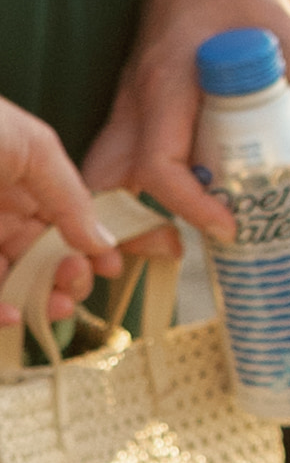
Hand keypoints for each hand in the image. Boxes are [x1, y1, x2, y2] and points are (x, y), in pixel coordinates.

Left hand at [0, 96, 123, 338]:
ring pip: (8, 281)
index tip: (108, 268)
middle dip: (64, 279)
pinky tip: (11, 315)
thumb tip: (102, 240)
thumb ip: (70, 194)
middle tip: (73, 289)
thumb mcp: (33, 147)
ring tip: (50, 308)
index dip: (87, 248)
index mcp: (20, 181)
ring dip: (33, 301)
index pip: (61, 223)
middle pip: (37, 258)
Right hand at [91, 0, 289, 255]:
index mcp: (166, 85)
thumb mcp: (289, 30)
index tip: (231, 224)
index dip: (189, 204)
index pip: (158, 163)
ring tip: (198, 223)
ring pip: (109, 171)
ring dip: (140, 207)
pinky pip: (126, 156)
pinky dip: (149, 185)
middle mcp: (135, 100)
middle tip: (190, 245)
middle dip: (138, 223)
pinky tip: (200, 193)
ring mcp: (128, 103)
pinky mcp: (137, 105)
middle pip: (110, 181)